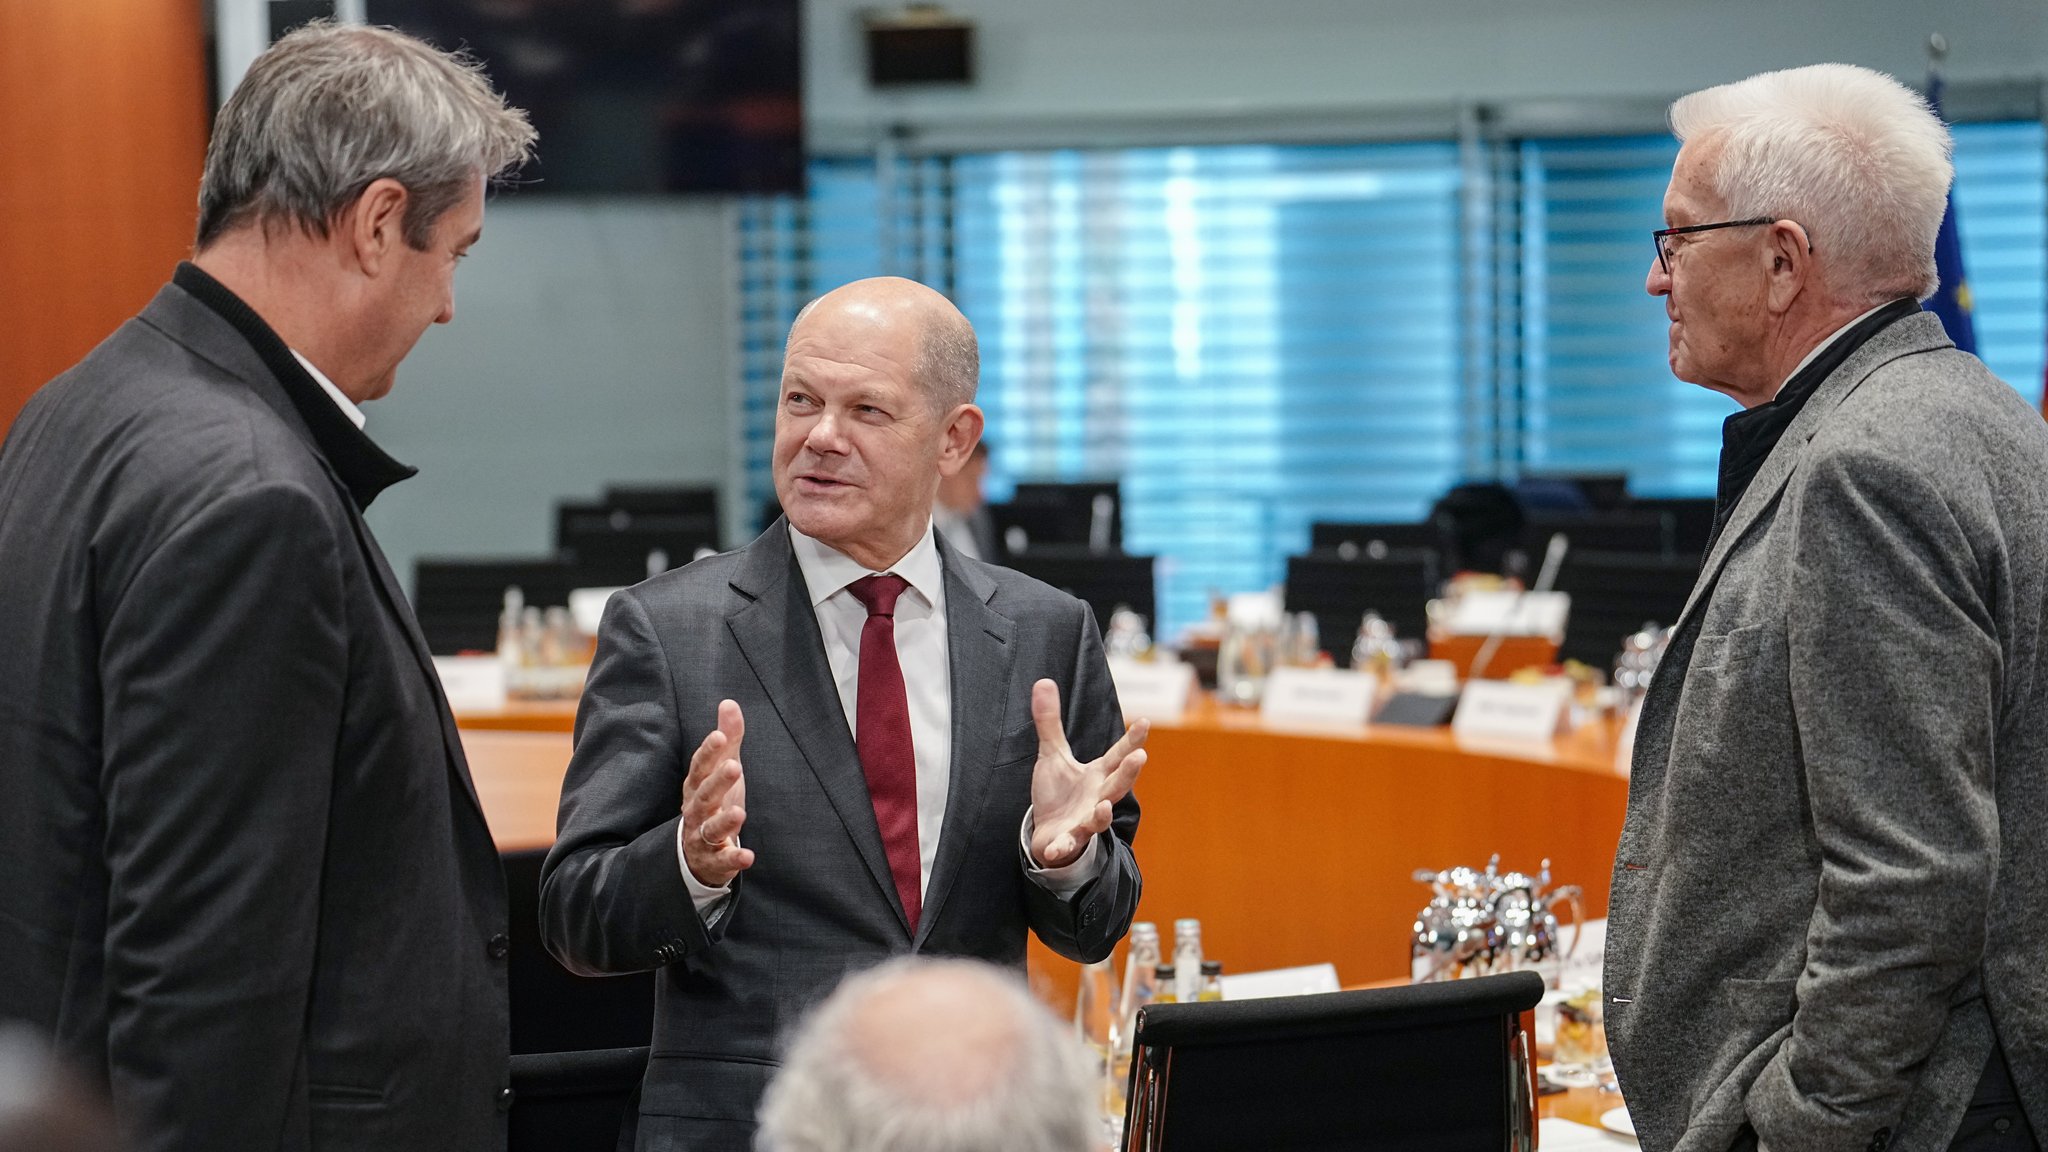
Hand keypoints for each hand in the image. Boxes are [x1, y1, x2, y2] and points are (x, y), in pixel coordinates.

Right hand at [682, 699, 754, 886]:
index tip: (719, 735)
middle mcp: (695, 811)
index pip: (699, 767)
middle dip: (717, 782)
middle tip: (735, 766)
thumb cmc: (713, 801)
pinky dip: (733, 860)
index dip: (708, 751)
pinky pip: (722, 862)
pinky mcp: (713, 861)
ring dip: (724, 821)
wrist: (696, 851)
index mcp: (696, 787)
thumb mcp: (721, 769)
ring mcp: (701, 837)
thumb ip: (728, 739)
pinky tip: (748, 856)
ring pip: (709, 829)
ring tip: (740, 813)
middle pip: (704, 796)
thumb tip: (729, 703)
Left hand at [1027, 678, 1147, 868]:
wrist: (1048, 835)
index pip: (1117, 755)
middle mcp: (1098, 797)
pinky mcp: (1068, 841)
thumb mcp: (1052, 755)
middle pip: (1117, 785)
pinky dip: (1063, 846)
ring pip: (1099, 818)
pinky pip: (1067, 844)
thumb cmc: (1058, 795)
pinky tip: (1058, 846)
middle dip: (1128, 773)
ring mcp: (1085, 821)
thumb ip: (1050, 722)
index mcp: (1097, 775)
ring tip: (1105, 805)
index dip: (1132, 740)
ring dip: (1103, 814)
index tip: (1144, 722)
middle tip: (1140, 757)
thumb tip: (1043, 681)